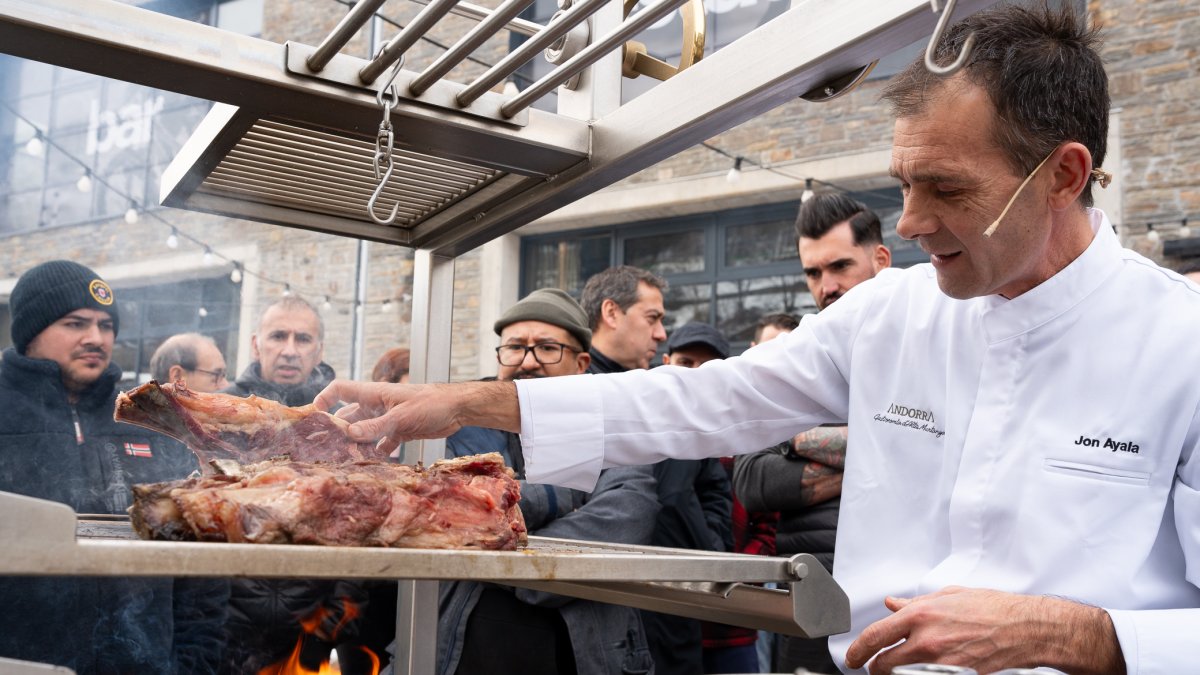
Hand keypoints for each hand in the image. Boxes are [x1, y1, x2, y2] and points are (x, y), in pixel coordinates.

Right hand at [315, 379, 518, 455]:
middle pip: (349, 415)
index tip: (313, 413)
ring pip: (363, 431)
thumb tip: (348, 433)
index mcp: (374, 393)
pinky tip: (371, 463)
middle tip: (322, 447)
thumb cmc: (431, 402)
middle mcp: (377, 405)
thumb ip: (376, 426)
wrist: (457, 409)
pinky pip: (380, 442)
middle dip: (336, 429)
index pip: (341, 389)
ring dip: (355, 443)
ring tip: (343, 459)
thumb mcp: (402, 415)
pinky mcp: (399, 431)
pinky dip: (375, 452)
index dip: (325, 398)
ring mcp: (387, 419)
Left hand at [844, 586, 1123, 674]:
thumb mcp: (949, 596)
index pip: (875, 636)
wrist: (1027, 629)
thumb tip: (892, 604)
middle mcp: (928, 641)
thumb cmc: (992, 608)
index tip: (852, 659)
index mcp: (922, 615)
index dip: (858, 650)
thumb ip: (916, 603)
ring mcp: (943, 663)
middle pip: (884, 664)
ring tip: (895, 672)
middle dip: (875, 669)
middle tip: (874, 668)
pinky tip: (921, 674)